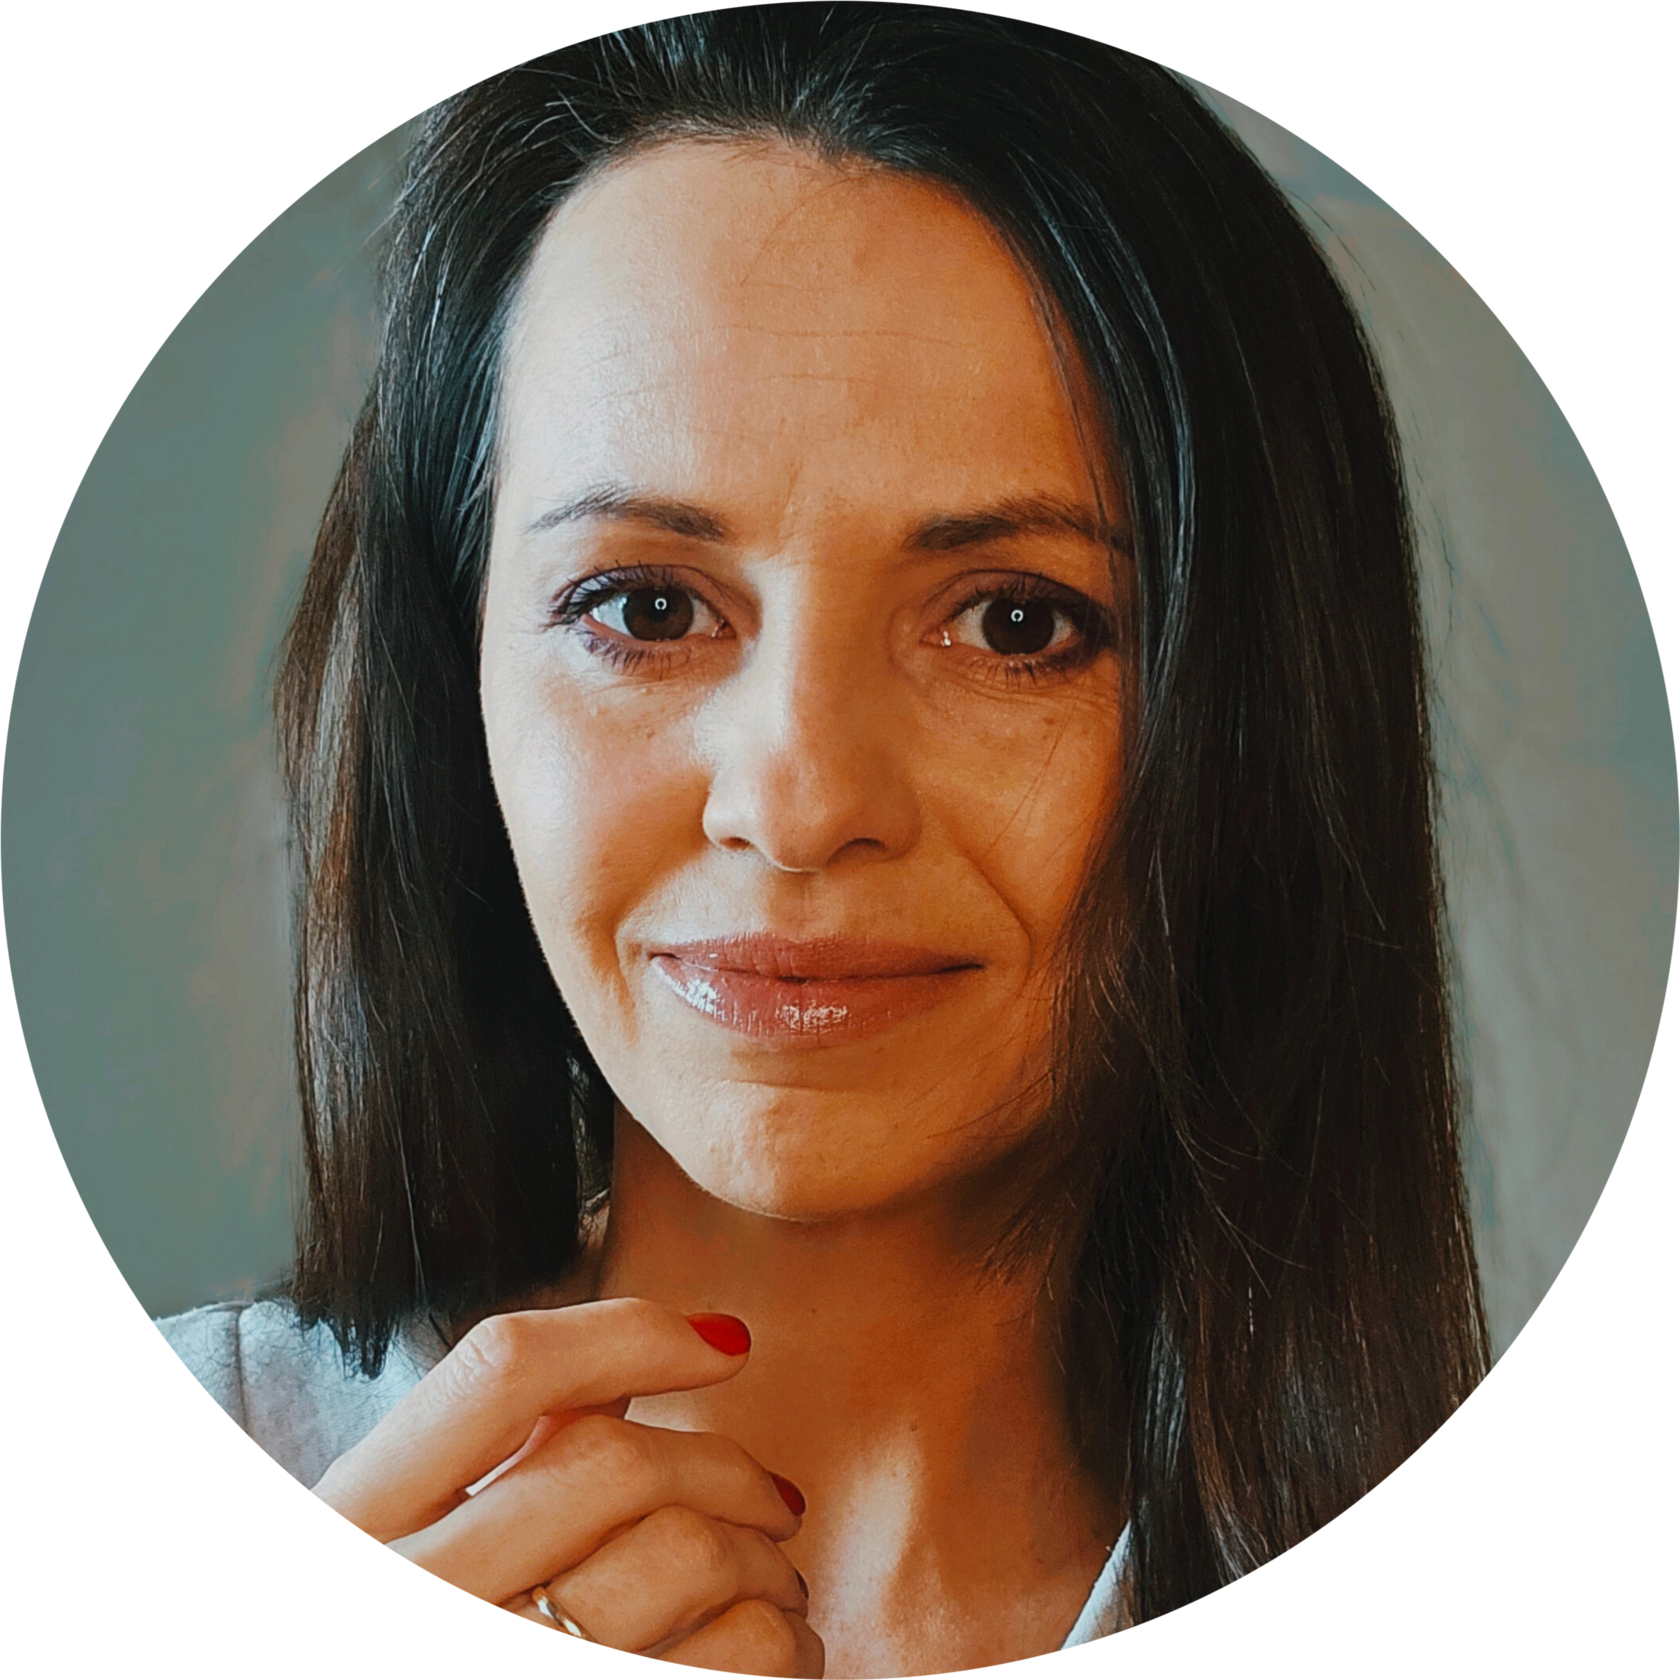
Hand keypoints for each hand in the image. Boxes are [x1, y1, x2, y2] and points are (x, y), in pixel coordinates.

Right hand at [313, 1297, 821, 1675]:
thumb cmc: (433, 1616)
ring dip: (762, 1557)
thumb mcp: (403, 1538)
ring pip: (688, 1555)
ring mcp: (501, 1661)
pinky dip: (778, 1638)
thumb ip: (500, 1451)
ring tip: (771, 1578)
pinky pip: (734, 1656)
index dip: (631, 1333)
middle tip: (770, 1497)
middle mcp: (424, 1589)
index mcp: (364, 1515)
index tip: (725, 1345)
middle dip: (727, 1469)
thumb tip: (626, 1364)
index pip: (502, 1369)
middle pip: (617, 1463)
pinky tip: (770, 1644)